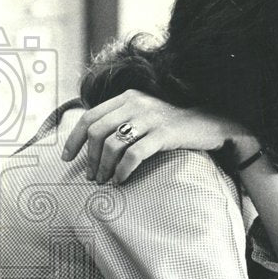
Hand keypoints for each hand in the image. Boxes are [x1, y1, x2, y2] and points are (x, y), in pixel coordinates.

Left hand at [61, 90, 253, 183]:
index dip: (74, 139)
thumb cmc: (174, 125)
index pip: (89, 116)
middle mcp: (136, 104)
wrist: (210, 124)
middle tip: (91, 176)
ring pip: (112, 145)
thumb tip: (91, 140)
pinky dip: (123, 170)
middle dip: (89, 157)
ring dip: (104, 167)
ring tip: (105, 181)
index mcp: (127, 97)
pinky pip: (134, 155)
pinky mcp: (163, 134)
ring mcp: (150, 118)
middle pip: (97, 132)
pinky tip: (121, 180)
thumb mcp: (145, 114)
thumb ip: (122, 119)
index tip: (67, 158)